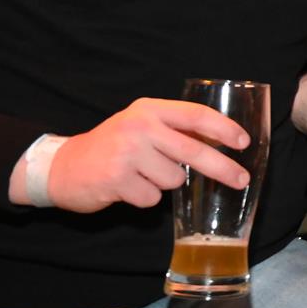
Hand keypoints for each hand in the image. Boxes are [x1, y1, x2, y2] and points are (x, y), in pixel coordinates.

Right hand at [36, 98, 251, 211]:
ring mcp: (126, 153)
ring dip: (165, 184)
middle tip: (242, 179)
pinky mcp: (116, 179)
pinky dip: (145, 197)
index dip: (223, 129)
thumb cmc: (112, 147)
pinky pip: (153, 198)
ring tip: (141, 175)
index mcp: (148, 109)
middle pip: (193, 150)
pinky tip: (127, 187)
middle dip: (223, 168)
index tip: (243, 142)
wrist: (63, 166)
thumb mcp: (141, 126)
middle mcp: (138, 127)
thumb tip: (223, 143)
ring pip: (175, 179)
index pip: (195, 114)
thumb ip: (174, 130)